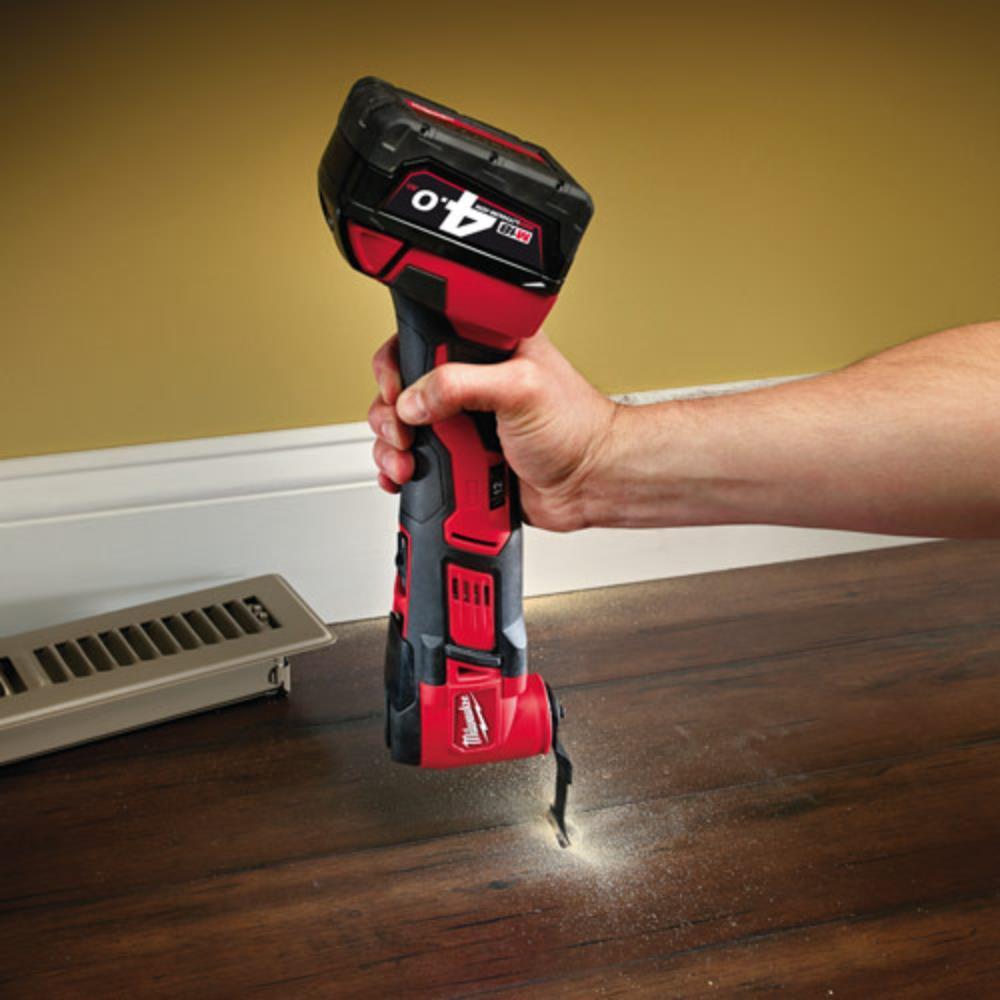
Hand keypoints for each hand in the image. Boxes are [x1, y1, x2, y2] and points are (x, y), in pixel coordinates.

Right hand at [367, 332, 617, 531]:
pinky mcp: (460, 459)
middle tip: (405, 431)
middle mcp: (469, 383)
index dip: (399, 362)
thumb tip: (414, 399)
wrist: (591, 484)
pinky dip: (401, 471)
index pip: (422, 338)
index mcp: (485, 347)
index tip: (398, 387)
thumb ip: (461, 384)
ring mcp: (462, 423)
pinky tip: (405, 475)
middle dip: (390, 412)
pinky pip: (416, 462)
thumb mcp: (520, 389)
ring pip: (402, 428)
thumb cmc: (576, 428)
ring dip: (392, 446)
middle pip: (402, 387)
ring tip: (407, 460)